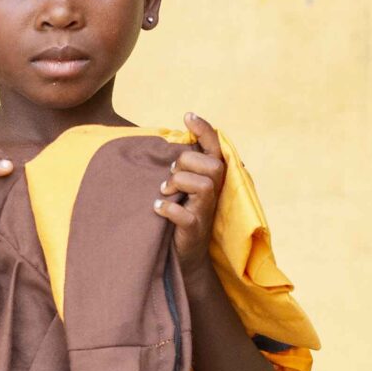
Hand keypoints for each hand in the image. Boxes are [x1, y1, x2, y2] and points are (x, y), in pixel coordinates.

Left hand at [155, 113, 225, 275]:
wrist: (185, 254)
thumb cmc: (181, 212)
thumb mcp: (182, 185)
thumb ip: (181, 165)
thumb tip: (167, 139)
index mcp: (210, 178)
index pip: (215, 147)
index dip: (205, 130)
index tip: (188, 116)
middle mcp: (213, 193)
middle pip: (212, 165)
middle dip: (186, 163)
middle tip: (170, 174)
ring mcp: (206, 212)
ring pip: (204, 185)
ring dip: (179, 183)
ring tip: (164, 191)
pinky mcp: (194, 229)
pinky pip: (186, 215)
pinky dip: (167, 209)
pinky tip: (157, 208)